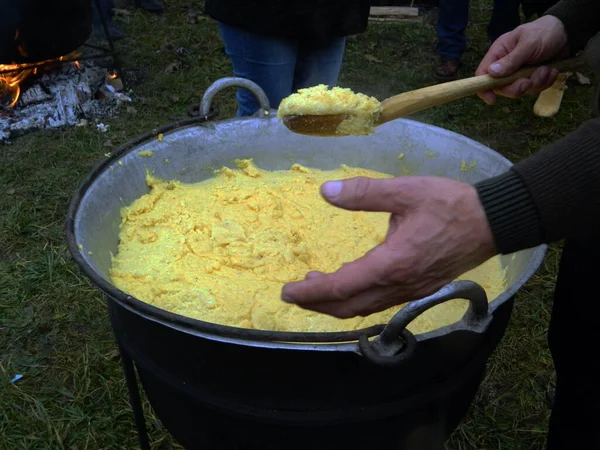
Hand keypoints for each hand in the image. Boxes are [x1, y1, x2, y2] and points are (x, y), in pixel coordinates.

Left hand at [281, 176, 496, 318]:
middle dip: (318, 304)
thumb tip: (326, 191)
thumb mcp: (405, 191)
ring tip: (316, 286)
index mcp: (392, 263)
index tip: (288, 291)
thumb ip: (364, 193)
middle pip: (349, 306)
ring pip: (365, 307)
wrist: (492, 222)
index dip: (311, 293)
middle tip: (295, 293)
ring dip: (337, 302)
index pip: (342, 287)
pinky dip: (358, 299)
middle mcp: (399, 285)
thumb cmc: (450, 204)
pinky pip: (381, 302)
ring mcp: (411, 291)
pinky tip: (352, 282)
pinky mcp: (420, 289)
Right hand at [476, 15, 568, 104]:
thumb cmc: (544, 32)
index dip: (484, 88)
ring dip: (536, 82)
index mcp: (499, 53)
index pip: (483, 74)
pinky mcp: (532, 78)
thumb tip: (491, 73)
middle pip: (502, 87)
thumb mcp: (528, 44)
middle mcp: (506, 65)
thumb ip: (511, 60)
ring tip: (546, 68)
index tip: (492, 99)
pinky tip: (551, 70)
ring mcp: (519, 73)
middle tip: (528, 82)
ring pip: (520, 90)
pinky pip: (534, 89)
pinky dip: (545, 82)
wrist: (567, 32)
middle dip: (517, 88)